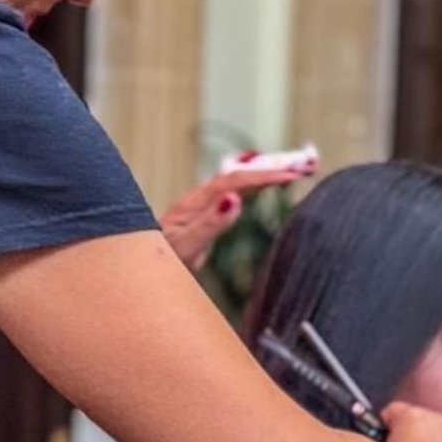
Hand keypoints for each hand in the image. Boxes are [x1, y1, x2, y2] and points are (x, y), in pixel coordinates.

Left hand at [160, 162, 317, 271]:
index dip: (266, 175)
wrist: (133, 276)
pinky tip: (265, 186)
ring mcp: (198, 210)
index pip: (236, 181)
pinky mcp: (200, 221)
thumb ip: (210, 225)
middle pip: (239, 175)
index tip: (296, 174)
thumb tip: (236, 199)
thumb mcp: (184, 249)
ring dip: (265, 173)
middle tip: (308, 165)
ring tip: (298, 169)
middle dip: (272, 167)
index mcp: (194, 203)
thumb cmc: (156, 264)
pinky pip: (232, 195)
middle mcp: (196, 201)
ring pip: (236, 183)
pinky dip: (254, 187)